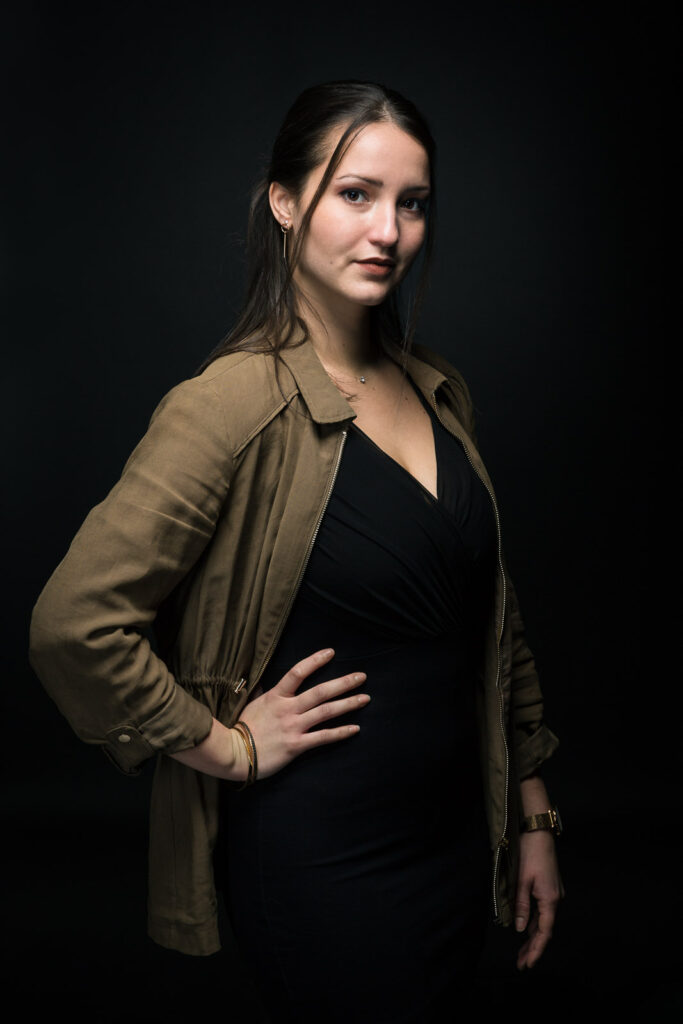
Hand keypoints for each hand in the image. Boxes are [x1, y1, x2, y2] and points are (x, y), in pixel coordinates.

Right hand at [237, 648, 369, 778]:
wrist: (234, 753)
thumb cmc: (241, 728)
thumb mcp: (251, 704)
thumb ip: (262, 692)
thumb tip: (265, 682)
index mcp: (276, 696)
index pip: (298, 672)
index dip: (315, 661)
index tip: (331, 652)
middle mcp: (287, 709)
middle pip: (320, 691)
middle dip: (343, 683)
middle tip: (362, 676)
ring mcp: (293, 726)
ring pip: (326, 712)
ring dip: (348, 704)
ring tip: (365, 698)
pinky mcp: (296, 745)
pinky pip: (323, 737)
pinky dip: (340, 732)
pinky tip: (355, 728)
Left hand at [515, 830, 564, 969]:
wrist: (539, 832)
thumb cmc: (530, 853)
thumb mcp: (522, 880)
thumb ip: (521, 906)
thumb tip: (520, 929)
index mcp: (550, 900)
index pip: (544, 933)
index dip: (536, 950)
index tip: (528, 964)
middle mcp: (555, 899)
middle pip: (544, 930)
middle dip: (533, 948)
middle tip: (521, 964)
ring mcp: (553, 893)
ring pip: (543, 921)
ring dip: (533, 936)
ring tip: (522, 952)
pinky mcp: (549, 888)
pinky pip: (542, 911)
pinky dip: (534, 923)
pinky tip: (526, 930)